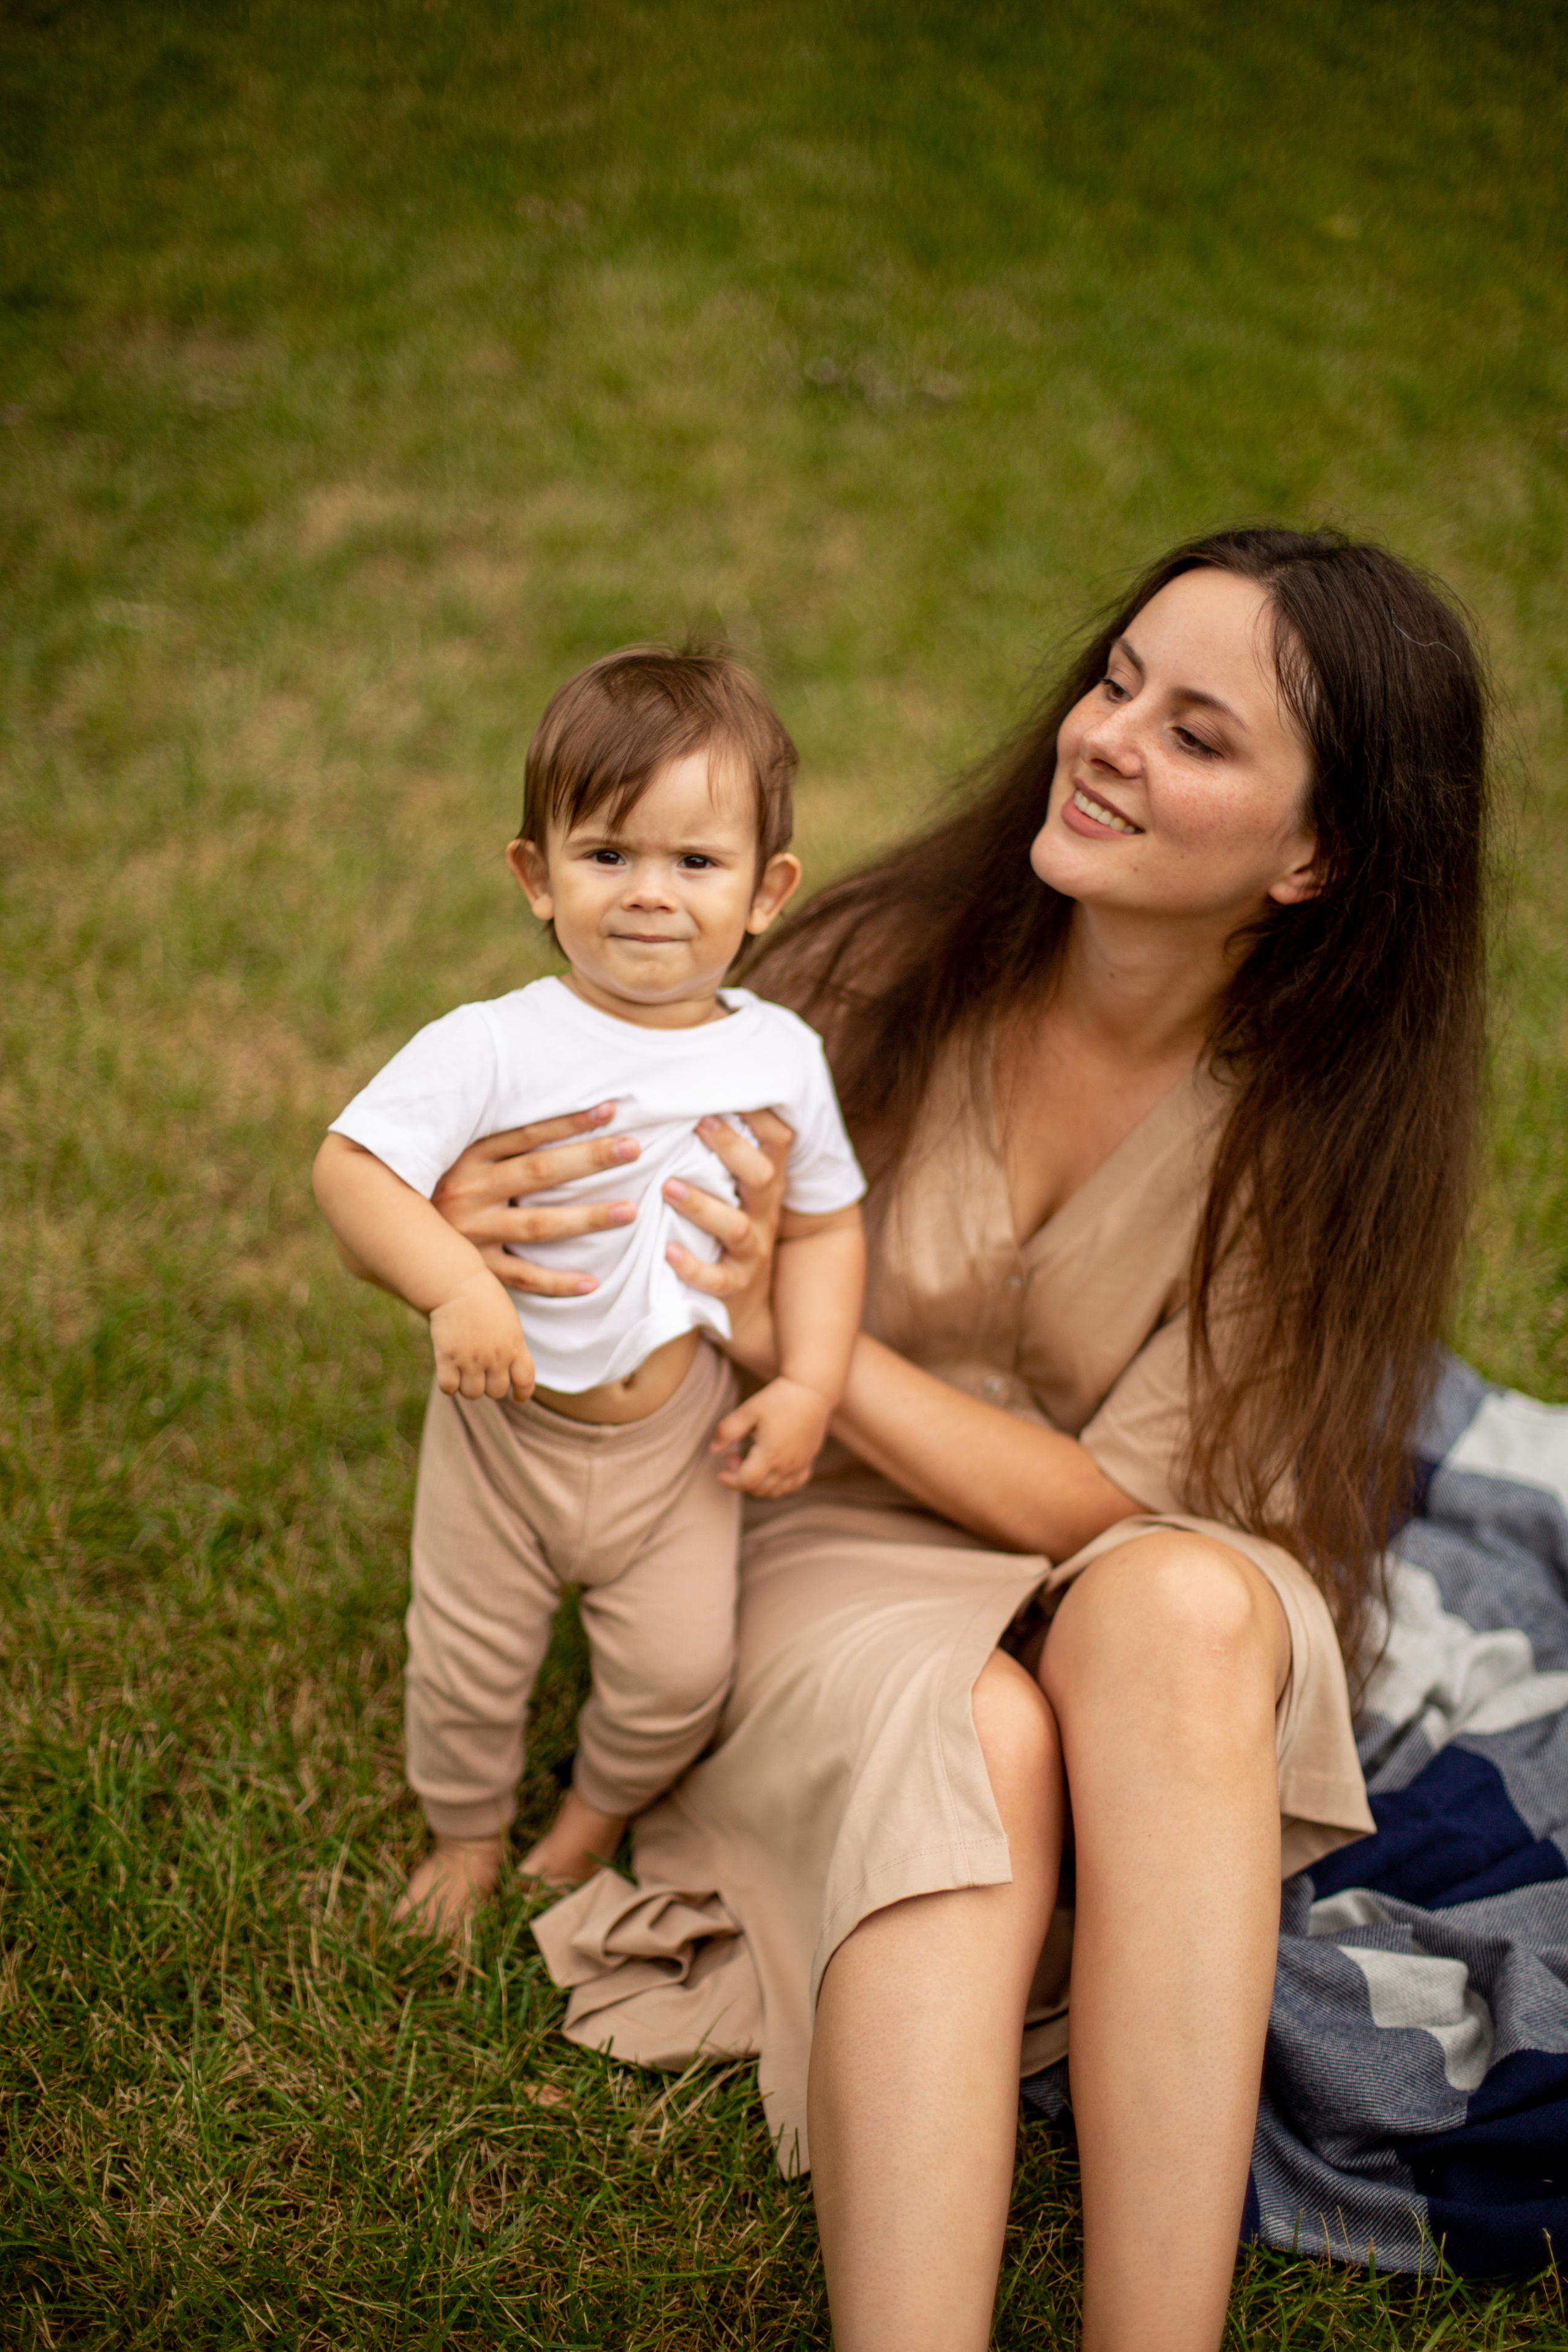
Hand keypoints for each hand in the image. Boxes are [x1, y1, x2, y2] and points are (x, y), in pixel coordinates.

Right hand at [429, 1269, 535, 1400]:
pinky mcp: (447, 1357)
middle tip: (481, 1374)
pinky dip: (448, 1384)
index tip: (517, 1397)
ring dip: (468, 1386)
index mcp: (514, 1345)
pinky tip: (448, 1371)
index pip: (525, 1381)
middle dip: (489, 1386)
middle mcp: (495, 1356)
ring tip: (463, 1371)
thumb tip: (510, 1370)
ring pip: (473, 1393)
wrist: (457, 1283)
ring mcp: (471, 1358)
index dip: (522, 1393)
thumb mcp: (509, 1321)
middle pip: (496, 1391)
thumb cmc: (483, 1297)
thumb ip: (512, 1346)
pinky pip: (449, 1387)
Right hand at [430, 1105, 638, 1295]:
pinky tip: (592, 1282)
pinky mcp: (472, 1268)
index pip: (526, 1135)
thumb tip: (518, 1094)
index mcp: (465, 1157)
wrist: (376, 1229)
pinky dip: (556, 1282)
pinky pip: (520, 1278)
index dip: (569, 1123)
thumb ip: (486, 1136)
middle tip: (634, 1148)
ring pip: (538, 1225)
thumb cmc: (424, 1183)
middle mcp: (469, 1191)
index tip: (610, 1110)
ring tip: (629, 1211)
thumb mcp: (447, 1151)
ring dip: (586, 1218)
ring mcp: (471, 1233)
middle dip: (590, 1159)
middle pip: (540, 1173)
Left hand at [663, 1108, 792, 1376]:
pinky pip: (715, 1279)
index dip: (762, 1113)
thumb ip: (725, 1153)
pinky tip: (666, 1252)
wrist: (749, 1310)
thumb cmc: (728, 1231)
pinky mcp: (733, 1288)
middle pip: (761, 1175)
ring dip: (701, 1204)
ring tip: (667, 1186)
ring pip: (735, 1226)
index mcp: (765, 1185)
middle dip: (732, 1148)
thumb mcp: (737, 1192)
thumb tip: (693, 1095)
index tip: (731, 1086)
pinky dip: (691, 1267)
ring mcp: (751, 1253)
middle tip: (699, 1121)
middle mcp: (764, 1214)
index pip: (778, 1141)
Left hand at [711, 1374, 829, 1497]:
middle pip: (760, 1489)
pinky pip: (794, 1485)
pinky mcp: (808, 1460)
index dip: (730, 1481)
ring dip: (758, 1485)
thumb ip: (728, 1430)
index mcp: (770, 1453)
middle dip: (740, 1479)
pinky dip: (779, 1486)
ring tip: (751, 1463)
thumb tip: (714, 1449)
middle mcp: (787, 1464)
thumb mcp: (748, 1410)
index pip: (747, 1481)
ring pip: (777, 1491)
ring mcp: (800, 1464)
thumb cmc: (778, 1398)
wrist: (811, 1390)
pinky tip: (771, 1470)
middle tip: (734, 1457)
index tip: (721, 1470)